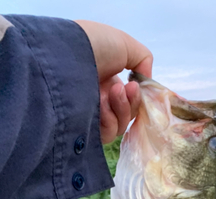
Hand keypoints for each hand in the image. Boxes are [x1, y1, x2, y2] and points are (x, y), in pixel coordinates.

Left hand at [74, 20, 152, 143]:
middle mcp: (98, 99)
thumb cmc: (95, 45)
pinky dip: (110, 120)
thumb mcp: (126, 44)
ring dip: (122, 109)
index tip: (137, 87)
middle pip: (127, 116)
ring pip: (119, 126)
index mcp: (106, 81)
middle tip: (126, 88)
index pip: (129, 101)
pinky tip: (102, 104)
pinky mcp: (84, 128)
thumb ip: (144, 61)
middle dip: (131, 102)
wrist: (68, 54)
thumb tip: (144, 83)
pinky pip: (107, 134)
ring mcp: (90, 114)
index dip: (137, 98)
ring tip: (113, 92)